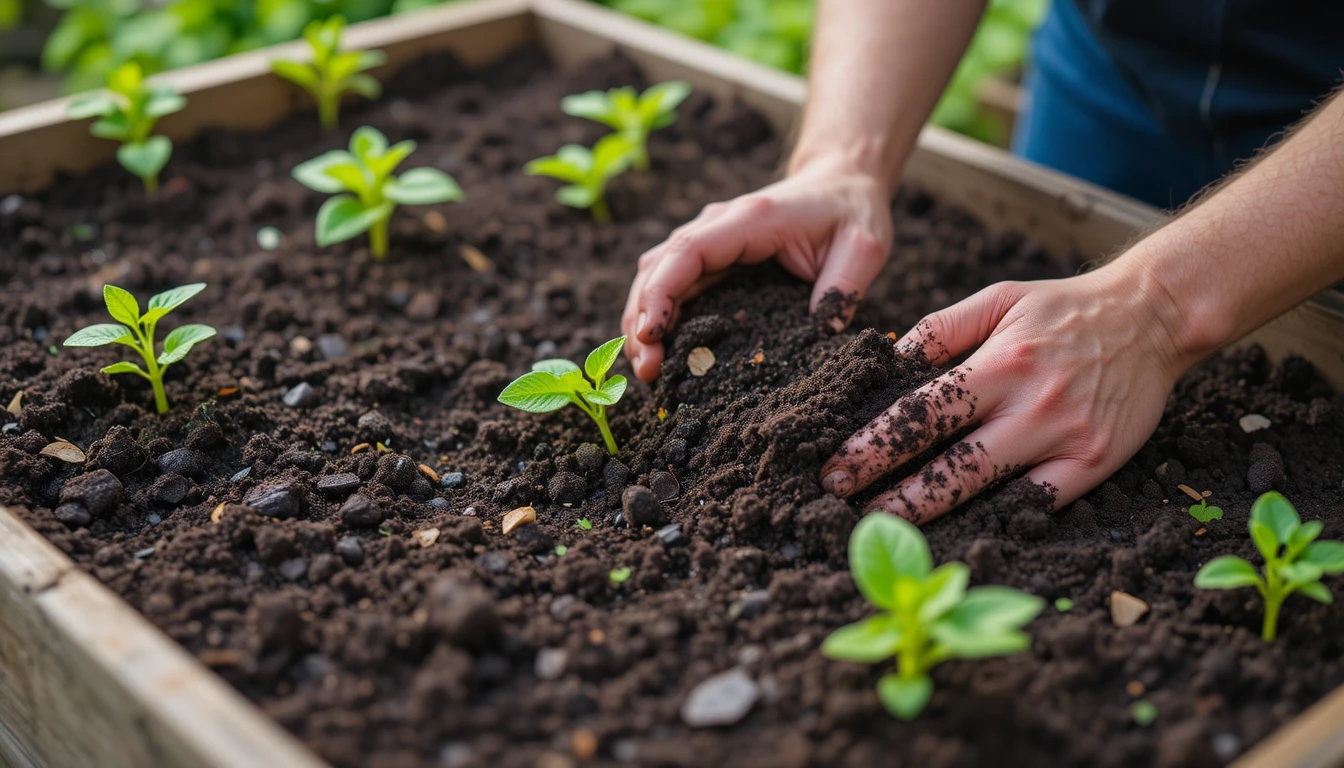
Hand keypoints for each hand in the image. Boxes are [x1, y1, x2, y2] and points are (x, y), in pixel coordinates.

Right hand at [622, 158, 893, 380]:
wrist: (842, 183)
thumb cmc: (851, 212)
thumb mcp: (864, 247)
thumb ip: (845, 288)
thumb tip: (822, 336)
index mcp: (750, 221)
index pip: (688, 251)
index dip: (661, 292)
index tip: (650, 333)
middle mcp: (718, 226)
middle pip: (657, 268)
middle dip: (642, 319)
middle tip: (647, 371)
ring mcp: (710, 241)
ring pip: (655, 278)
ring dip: (642, 322)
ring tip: (648, 371)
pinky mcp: (711, 259)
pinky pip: (672, 286)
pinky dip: (658, 318)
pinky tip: (660, 353)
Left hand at [819, 263, 1197, 522]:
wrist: (1154, 316)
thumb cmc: (1065, 308)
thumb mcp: (999, 300)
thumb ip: (941, 329)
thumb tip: (886, 360)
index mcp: (1002, 362)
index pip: (923, 413)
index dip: (874, 445)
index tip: (836, 467)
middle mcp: (1033, 404)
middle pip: (950, 462)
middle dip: (892, 491)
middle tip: (844, 508)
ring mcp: (1067, 438)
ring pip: (990, 488)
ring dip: (933, 512)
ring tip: (888, 526)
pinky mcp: (1095, 463)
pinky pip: (1039, 502)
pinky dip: (997, 518)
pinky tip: (960, 532)